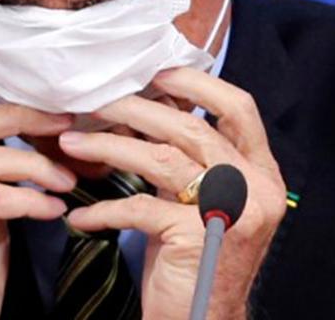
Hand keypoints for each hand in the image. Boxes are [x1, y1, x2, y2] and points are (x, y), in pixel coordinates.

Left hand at [58, 67, 288, 319]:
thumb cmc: (195, 262)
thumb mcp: (198, 201)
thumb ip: (184, 158)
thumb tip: (141, 107)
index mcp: (263, 172)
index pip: (239, 107)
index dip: (197, 83)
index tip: (156, 71)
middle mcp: (257, 188)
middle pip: (191, 128)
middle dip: (136, 110)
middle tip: (95, 103)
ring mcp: (230, 212)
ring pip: (161, 159)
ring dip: (109, 147)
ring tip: (72, 143)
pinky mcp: (197, 238)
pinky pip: (139, 208)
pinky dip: (103, 210)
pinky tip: (79, 215)